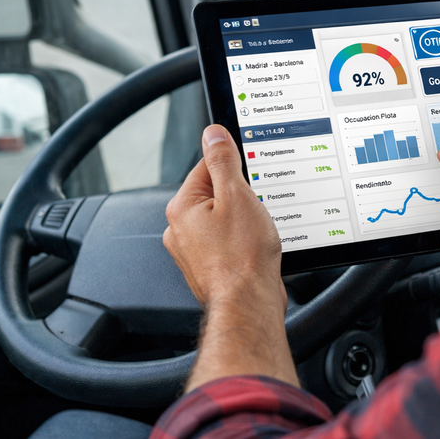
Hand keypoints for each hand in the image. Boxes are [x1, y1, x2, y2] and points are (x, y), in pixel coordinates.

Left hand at [164, 125, 297, 389]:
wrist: (249, 304)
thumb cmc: (242, 257)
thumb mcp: (237, 195)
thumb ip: (223, 161)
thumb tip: (213, 134)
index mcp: (182, 207)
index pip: (208, 166)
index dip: (236, 167)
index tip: (253, 173)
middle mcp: (180, 230)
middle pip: (217, 194)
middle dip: (242, 197)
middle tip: (258, 207)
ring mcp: (194, 252)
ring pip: (225, 220)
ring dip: (245, 221)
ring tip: (258, 232)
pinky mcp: (210, 268)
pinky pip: (229, 242)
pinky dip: (244, 242)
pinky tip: (257, 248)